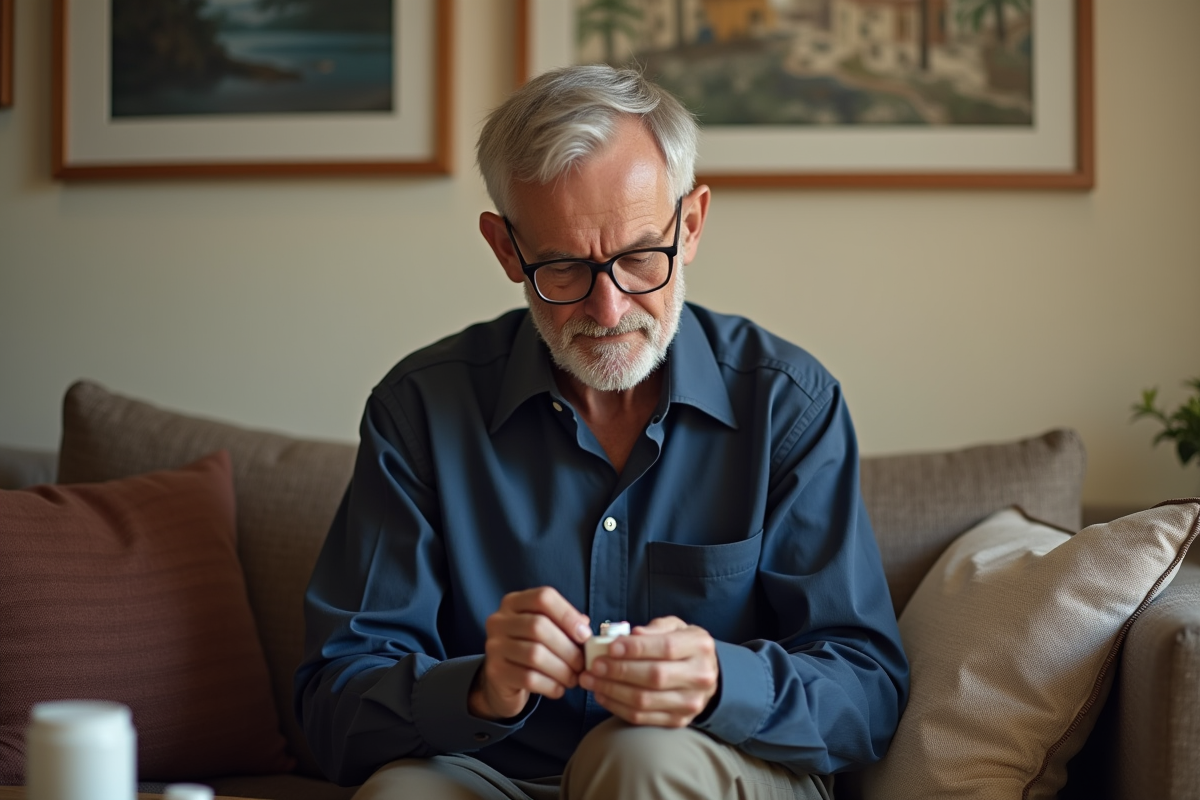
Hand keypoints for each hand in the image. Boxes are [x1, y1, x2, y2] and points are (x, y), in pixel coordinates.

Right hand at [469, 586, 591, 720]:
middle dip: (567, 648)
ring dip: (562, 669)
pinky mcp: (495, 672)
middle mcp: (499, 620)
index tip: (585, 635)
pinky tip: (559, 689)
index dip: (568, 615)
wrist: (503, 681)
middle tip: (582, 664)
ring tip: (574, 678)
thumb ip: (566, 625)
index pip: (543, 598)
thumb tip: (585, 629)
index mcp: (514, 602)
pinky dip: (550, 685)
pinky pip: (528, 678)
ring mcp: (494, 646)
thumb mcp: (547, 631)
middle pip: (538, 626)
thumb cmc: (532, 649)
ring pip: (534, 654)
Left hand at [579, 616, 718, 727]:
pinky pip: (642, 717)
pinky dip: (617, 707)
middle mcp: (700, 676)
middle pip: (654, 676)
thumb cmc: (684, 646)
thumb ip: (655, 628)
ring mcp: (690, 703)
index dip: (636, 648)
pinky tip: (602, 694)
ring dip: (612, 690)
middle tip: (595, 665)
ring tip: (591, 680)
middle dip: (619, 671)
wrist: (704, 674)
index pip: (666, 648)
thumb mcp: (676, 627)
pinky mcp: (678, 721)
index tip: (611, 647)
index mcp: (700, 646)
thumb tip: (633, 634)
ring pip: (645, 700)